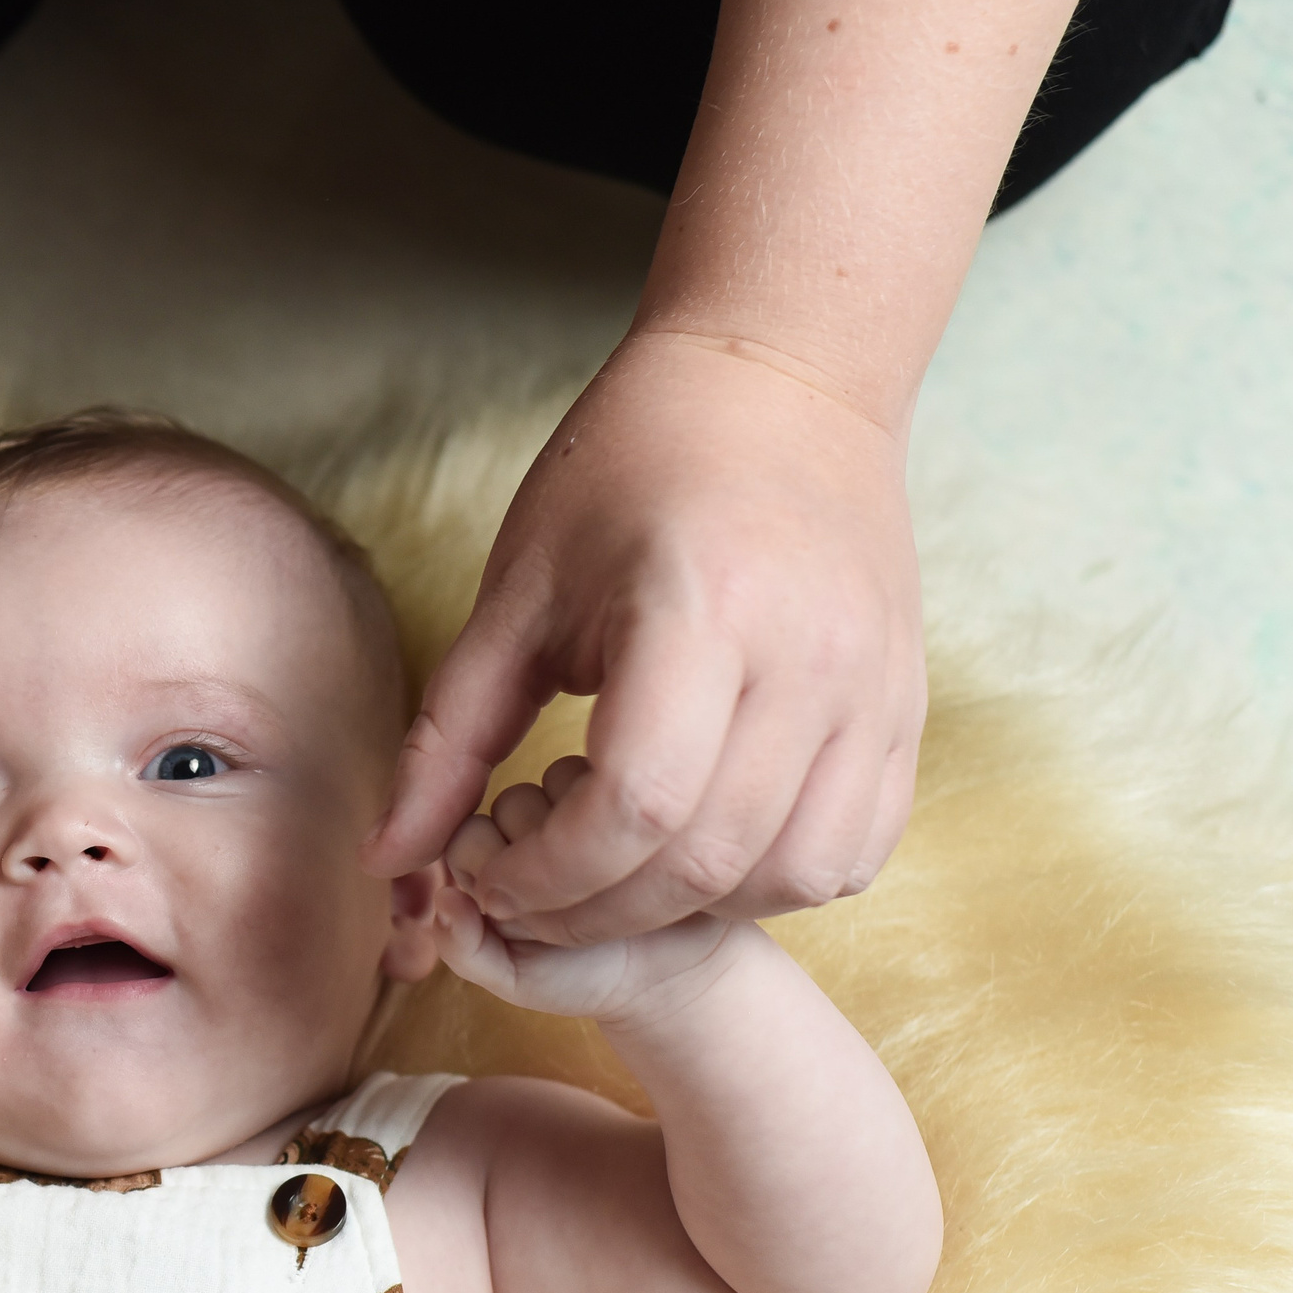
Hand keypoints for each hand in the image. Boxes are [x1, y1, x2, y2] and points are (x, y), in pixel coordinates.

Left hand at [366, 330, 925, 945]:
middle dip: (596, 911)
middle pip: (706, 860)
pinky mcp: (907, 709)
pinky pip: (855, 850)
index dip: (549, 873)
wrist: (781, 381)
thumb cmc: (627, 471)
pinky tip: (695, 856)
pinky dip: (767, 886)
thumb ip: (450, 735)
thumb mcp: (517, 592)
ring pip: (790, 876)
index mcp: (703, 608)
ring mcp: (876, 688)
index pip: (637, 806)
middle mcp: (810, 657)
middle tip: (527, 893)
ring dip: (685, 911)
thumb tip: (385, 860)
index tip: (488, 871)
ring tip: (608, 874)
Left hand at [433, 756, 740, 1023]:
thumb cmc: (588, 973)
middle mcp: (532, 815)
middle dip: (544, 864)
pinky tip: (647, 858)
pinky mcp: (637, 782)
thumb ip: (467, 951)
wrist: (676, 972)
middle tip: (576, 903)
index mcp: (492, 852)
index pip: (466, 836)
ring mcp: (587, 793)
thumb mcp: (518, 978)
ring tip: (615, 884)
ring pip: (564, 784)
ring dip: (589, 839)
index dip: (497, 878)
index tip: (528, 917)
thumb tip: (445, 902)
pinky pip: (621, 780)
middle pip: (511, 804)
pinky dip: (630, 823)